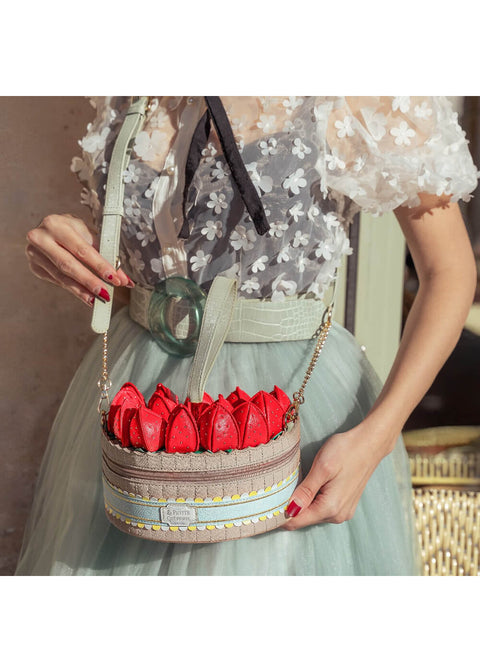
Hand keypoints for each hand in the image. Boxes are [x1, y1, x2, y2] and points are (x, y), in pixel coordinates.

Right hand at [25, 213, 133, 307]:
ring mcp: (34, 253)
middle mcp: (41, 237)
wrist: (48, 229)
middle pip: (68, 264)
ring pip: (62, 276)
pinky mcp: (34, 267)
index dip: (99, 265)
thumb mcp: (88, 235)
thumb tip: (125, 279)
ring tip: (97, 299)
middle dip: (89, 280)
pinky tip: (86, 297)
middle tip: (105, 293)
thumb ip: (106, 255)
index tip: (114, 278)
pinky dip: (74, 290)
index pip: (82, 249)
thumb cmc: (72, 231)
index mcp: (57, 224)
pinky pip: (57, 281)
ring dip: (82, 290)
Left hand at [282, 422, 397, 529]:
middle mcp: (337, 515)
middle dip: (289, 507)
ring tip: (291, 485)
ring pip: (312, 513)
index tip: (263, 507)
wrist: (370, 442)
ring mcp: (343, 511)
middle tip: (275, 490)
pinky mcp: (345, 504)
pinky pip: (322, 507)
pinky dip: (311, 500)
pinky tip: (308, 485)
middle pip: (303, 519)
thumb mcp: (322, 468)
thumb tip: (288, 510)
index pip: (296, 521)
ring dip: (300, 503)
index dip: (278, 516)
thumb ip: (305, 491)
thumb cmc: (346, 450)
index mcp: (330, 508)